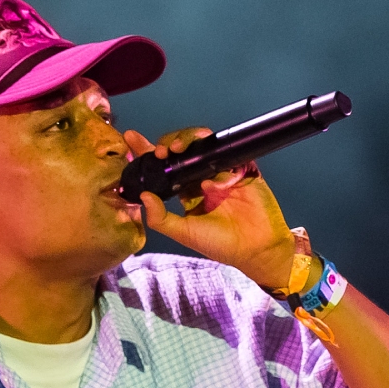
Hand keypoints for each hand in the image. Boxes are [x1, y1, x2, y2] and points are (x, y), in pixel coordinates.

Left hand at [125, 127, 298, 289]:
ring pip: (205, 144)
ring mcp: (223, 172)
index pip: (165, 166)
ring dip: (190, 140)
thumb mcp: (184, 233)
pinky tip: (214, 185)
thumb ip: (161, 218)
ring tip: (178, 150)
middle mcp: (203, 177)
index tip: (133, 138)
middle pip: (184, 149)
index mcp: (186, 190)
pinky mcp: (243, 172)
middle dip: (171, 142)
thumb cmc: (221, 244)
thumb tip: (142, 196)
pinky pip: (231, 158)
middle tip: (162, 150)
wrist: (256, 249)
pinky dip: (220, 169)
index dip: (148, 150)